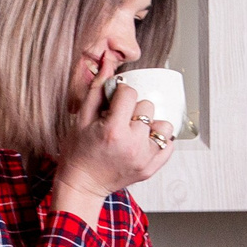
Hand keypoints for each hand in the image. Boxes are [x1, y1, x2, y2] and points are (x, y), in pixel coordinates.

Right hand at [52, 77, 173, 225]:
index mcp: (113, 130)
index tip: (114, 102)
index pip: (129, 93)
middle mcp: (133, 144)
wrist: (82, 184)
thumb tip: (107, 62)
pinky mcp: (151, 168)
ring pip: (163, 125)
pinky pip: (168, 145)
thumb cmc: (78, 153)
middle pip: (147, 107)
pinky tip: (142, 141)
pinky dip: (158, 140)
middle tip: (120, 120)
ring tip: (134, 131)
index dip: (120, 94)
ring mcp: (144, 158)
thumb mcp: (82, 118)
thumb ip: (97, 89)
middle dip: (133, 109)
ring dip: (150, 125)